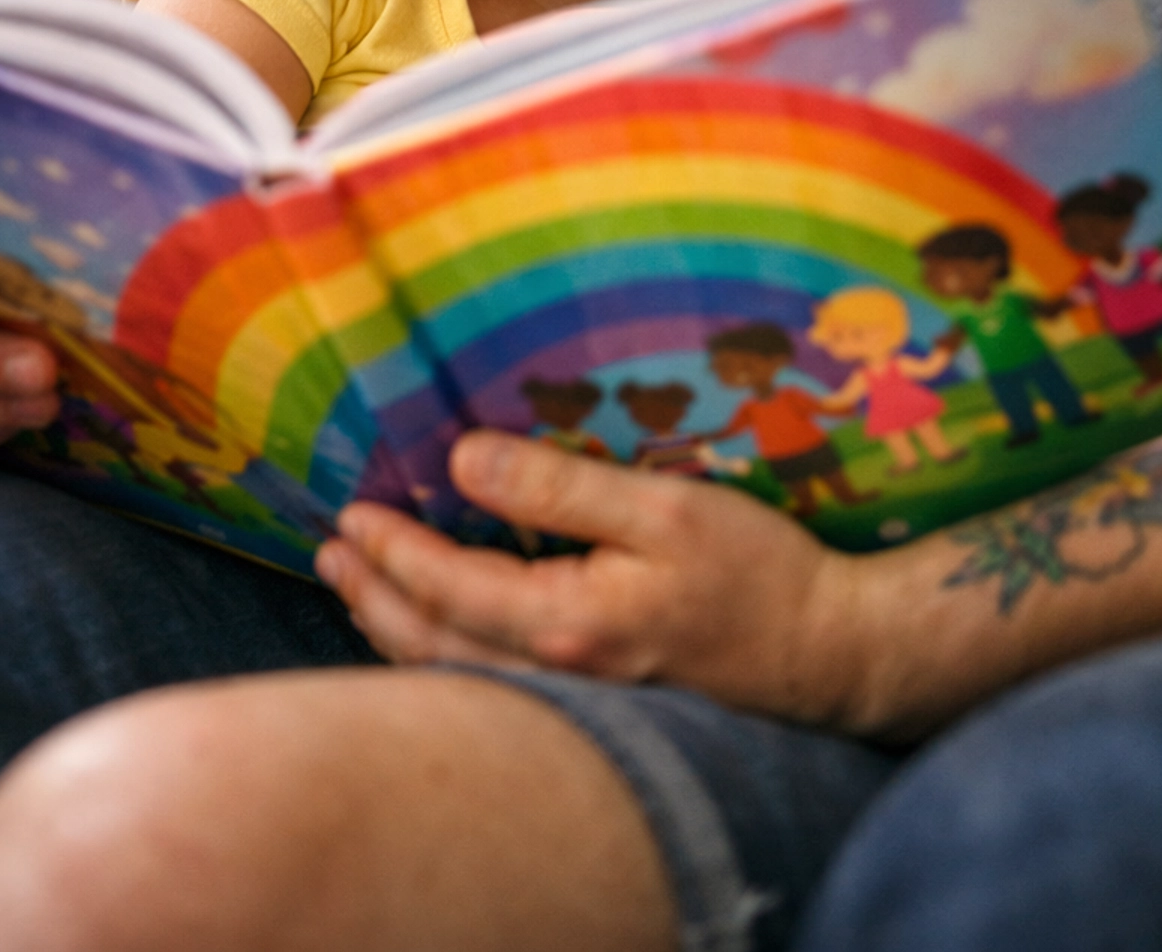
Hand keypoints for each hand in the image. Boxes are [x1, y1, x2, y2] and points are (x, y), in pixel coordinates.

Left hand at [317, 431, 866, 726]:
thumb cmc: (757, 575)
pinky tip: (447, 632)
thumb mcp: (662, 510)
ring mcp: (582, 699)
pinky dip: (449, 655)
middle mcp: (561, 677)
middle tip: (332, 552)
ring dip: (402, 631)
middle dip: (376, 598)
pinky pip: (496, 686)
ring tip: (362, 590)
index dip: (393, 551)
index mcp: (567, 625)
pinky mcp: (606, 700)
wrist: (830, 654)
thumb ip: (561, 488)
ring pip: (462, 677)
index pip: (448, 590)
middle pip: (436, 648)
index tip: (352, 513)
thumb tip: (468, 460)